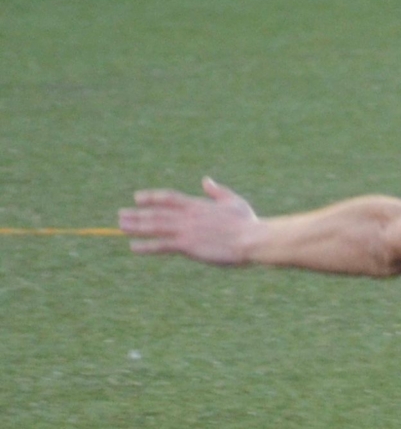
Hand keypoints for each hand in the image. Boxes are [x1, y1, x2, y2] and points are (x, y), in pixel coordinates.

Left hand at [121, 178, 259, 264]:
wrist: (252, 239)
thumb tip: (206, 180)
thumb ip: (217, 191)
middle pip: (156, 213)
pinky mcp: (187, 245)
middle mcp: (188, 216)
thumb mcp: (233, 201)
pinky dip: (146, 246)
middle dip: (137, 214)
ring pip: (154, 227)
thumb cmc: (247, 222)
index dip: (152, 197)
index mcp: (198, 205)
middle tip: (121, 215)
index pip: (168, 198)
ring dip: (136, 226)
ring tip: (121, 226)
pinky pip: (161, 245)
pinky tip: (133, 247)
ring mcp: (186, 231)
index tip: (138, 198)